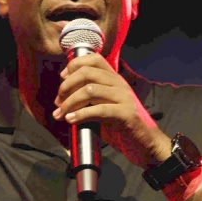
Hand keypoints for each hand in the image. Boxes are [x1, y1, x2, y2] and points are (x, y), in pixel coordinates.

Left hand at [52, 54, 171, 170]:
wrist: (143, 141)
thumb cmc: (120, 124)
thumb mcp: (102, 105)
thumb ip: (88, 97)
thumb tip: (62, 98)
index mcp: (114, 79)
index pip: (94, 59)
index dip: (74, 65)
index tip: (63, 79)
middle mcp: (119, 84)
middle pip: (87, 73)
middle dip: (67, 87)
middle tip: (58, 102)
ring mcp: (123, 97)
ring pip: (89, 90)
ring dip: (69, 103)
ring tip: (61, 114)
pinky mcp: (125, 114)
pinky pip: (98, 110)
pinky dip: (81, 114)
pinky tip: (71, 120)